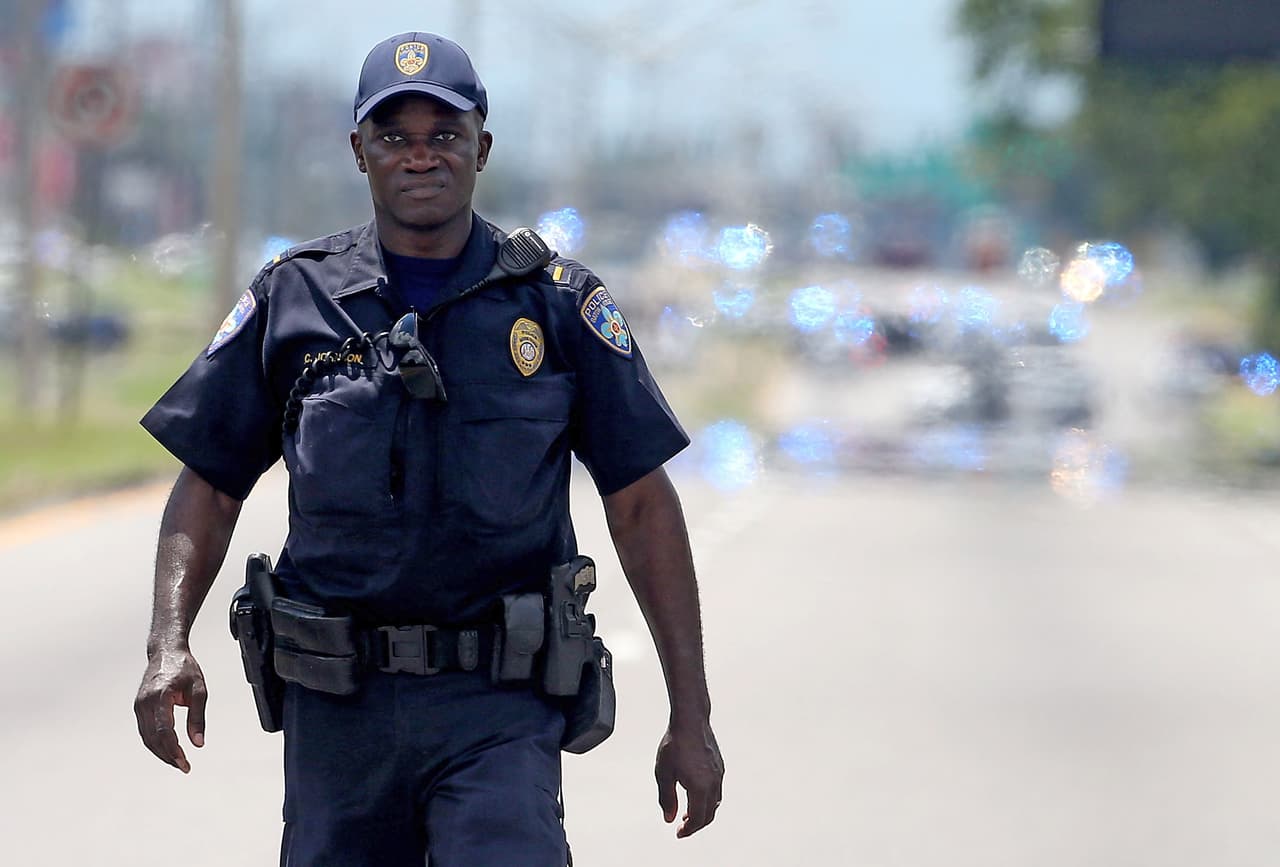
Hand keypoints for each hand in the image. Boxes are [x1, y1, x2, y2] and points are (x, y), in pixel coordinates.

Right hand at [134, 647, 207, 772]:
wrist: (166, 652)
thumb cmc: (184, 669)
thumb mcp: (199, 691)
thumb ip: (198, 718)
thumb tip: (198, 743)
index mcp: (161, 696)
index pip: (165, 730)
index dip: (174, 750)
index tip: (185, 763)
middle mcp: (145, 702)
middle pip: (154, 738)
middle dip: (168, 756)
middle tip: (184, 767)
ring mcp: (139, 705)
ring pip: (147, 738)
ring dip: (161, 753)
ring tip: (177, 762)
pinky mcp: (138, 707)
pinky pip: (145, 731)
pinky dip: (155, 743)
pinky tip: (167, 750)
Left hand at [655, 720, 723, 837]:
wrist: (690, 720)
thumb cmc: (674, 744)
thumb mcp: (664, 773)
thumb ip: (666, 798)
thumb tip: (670, 818)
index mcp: (700, 787)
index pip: (697, 819)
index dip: (688, 830)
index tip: (678, 833)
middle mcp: (714, 783)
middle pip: (709, 814)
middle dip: (696, 824)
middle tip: (683, 828)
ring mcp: (719, 774)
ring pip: (715, 802)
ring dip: (702, 812)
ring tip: (688, 813)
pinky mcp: (720, 765)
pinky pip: (717, 790)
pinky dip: (708, 799)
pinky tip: (696, 793)